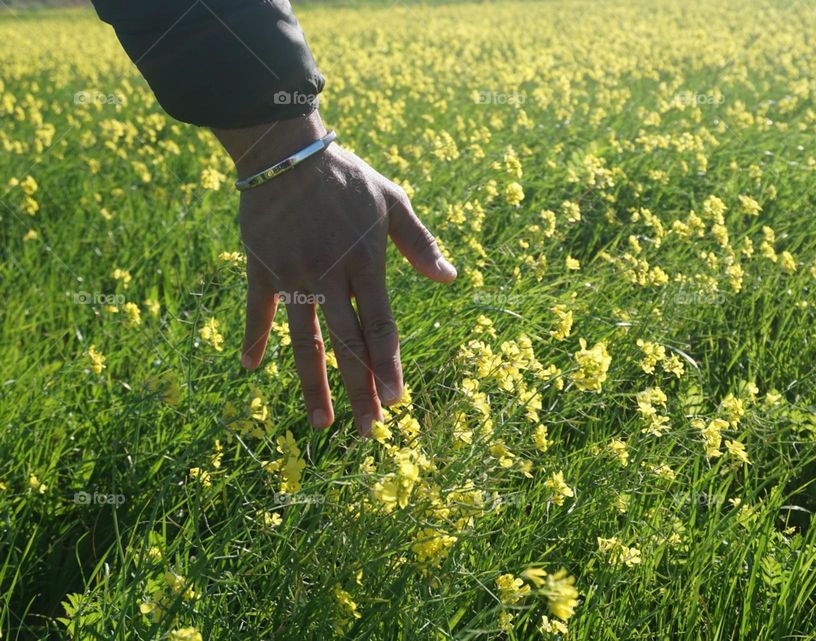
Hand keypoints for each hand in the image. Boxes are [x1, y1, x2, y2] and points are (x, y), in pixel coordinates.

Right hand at [213, 112, 456, 434]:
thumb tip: (450, 279)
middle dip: (359, 390)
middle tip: (368, 430)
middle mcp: (329, 276)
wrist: (286, 151)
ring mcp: (292, 276)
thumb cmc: (347, 177)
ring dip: (313, 385)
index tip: (395, 402)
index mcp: (365, 263)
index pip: (380, 325)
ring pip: (303, 342)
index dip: (387, 365)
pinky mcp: (262, 269)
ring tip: (321, 423)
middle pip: (346, 345)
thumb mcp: (392, 201)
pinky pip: (256, 311)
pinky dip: (253, 338)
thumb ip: (419, 243)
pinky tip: (251, 368)